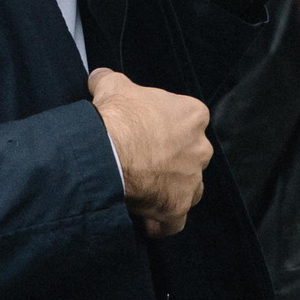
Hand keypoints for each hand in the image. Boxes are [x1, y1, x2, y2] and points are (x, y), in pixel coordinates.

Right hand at [89, 67, 211, 237]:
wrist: (108, 152)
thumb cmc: (117, 118)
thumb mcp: (112, 86)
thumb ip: (109, 80)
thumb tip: (99, 77)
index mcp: (192, 115)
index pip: (186, 119)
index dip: (164, 125)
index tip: (145, 130)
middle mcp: (200, 148)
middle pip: (191, 154)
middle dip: (171, 158)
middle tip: (143, 160)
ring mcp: (191, 180)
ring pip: (189, 187)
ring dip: (172, 189)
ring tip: (147, 190)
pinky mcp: (178, 207)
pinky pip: (174, 221)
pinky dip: (162, 223)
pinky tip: (147, 222)